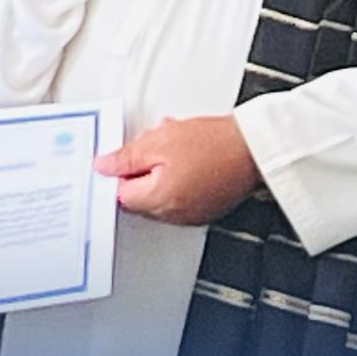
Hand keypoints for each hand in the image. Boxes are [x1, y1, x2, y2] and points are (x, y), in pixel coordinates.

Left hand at [94, 116, 259, 225]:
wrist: (253, 147)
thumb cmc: (214, 142)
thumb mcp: (160, 140)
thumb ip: (126, 157)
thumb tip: (103, 166)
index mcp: (160, 199)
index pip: (119, 194)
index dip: (120, 171)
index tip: (125, 156)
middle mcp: (174, 215)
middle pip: (139, 198)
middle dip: (140, 171)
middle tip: (155, 146)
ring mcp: (191, 215)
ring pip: (158, 197)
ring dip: (159, 174)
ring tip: (176, 149)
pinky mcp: (205, 210)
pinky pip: (178, 198)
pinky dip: (178, 181)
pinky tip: (190, 160)